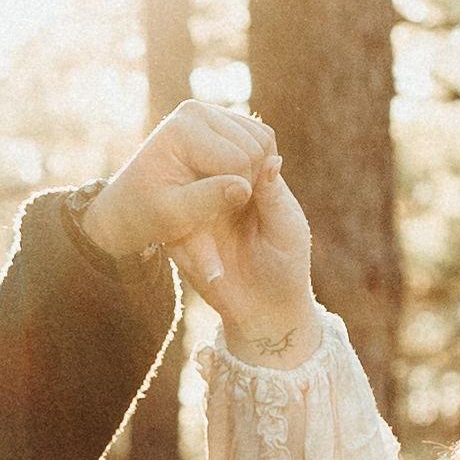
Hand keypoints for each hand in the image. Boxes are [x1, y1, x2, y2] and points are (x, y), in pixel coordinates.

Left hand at [86, 100, 275, 264]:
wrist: (132, 203)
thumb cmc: (148, 213)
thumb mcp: (174, 215)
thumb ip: (208, 200)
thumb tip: (244, 188)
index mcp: (182, 128)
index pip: (239, 160)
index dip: (238, 193)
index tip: (216, 213)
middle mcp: (196, 109)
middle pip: (255, 147)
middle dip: (248, 182)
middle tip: (221, 206)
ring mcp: (210, 110)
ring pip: (264, 139)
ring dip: (255, 173)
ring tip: (226, 196)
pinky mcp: (222, 118)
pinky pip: (262, 136)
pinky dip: (258, 163)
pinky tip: (234, 184)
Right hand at [174, 154, 322, 362]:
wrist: (266, 312)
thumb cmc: (286, 268)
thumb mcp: (286, 229)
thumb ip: (274, 197)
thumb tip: (272, 158)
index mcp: (254, 186)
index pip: (239, 151)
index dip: (233, 148)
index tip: (228, 152)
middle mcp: (225, 195)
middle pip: (205, 165)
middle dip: (200, 166)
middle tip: (200, 170)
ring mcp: (202, 216)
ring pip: (186, 190)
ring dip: (187, 193)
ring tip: (196, 206)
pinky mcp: (187, 239)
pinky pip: (174, 222)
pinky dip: (176, 222)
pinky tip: (184, 225)